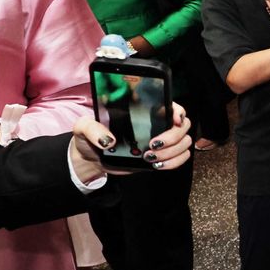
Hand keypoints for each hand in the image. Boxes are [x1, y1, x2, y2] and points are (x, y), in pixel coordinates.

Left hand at [70, 103, 192, 179]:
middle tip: (153, 145)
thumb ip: (92, 128)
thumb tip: (109, 140)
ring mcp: (162, 141)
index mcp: (144, 110)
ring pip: (184, 143)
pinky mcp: (161, 157)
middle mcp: (157, 123)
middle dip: (173, 137)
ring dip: (172, 152)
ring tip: (150, 158)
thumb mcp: (84, 127)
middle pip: (183, 126)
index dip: (178, 112)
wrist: (92, 159)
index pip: (172, 105)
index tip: (173, 120)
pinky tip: (157, 165)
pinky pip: (180, 158)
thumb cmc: (90, 138)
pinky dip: (173, 163)